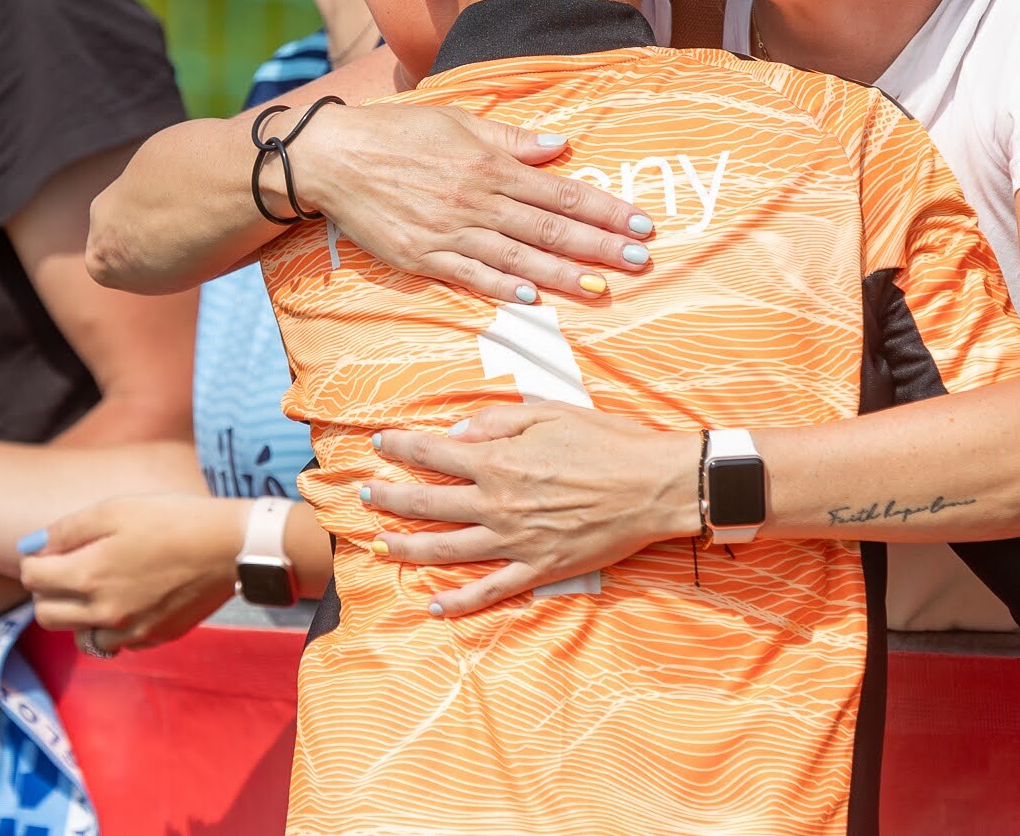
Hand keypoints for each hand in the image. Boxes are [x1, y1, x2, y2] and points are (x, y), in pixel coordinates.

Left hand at [18, 493, 247, 650]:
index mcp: (87, 574)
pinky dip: (113, 626)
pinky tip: (133, 599)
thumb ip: (67, 529)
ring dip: (79, 614)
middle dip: (49, 591)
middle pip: (45, 614)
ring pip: (78, 636)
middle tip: (72, 568)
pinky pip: (116, 642)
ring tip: (102, 587)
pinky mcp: (154, 638)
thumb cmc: (173, 519)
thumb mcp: (116, 509)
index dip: (36, 560)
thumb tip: (30, 546)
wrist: (230, 546)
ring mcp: (128, 630)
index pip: (31, 578)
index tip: (53, 549)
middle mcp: (101, 611)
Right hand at [296, 104, 656, 302]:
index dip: (605, 208)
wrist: (333, 157)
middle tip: (641, 260)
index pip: (561, 190)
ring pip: (519, 256)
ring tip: (601, 287)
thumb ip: (512, 139)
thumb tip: (560, 144)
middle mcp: (477, 200)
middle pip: (550, 227)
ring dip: (564, 273)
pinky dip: (502, 287)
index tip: (640, 222)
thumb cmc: (399, 133)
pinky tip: (532, 297)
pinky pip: (470, 275)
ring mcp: (450, 231)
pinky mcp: (423, 256)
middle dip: (600, 245)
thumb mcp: (458, 122)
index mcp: (490, 165)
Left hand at [364, 403, 700, 616]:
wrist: (656, 485)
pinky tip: (434, 606)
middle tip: (363, 494)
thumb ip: (498, 421)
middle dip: (389, 497)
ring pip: (446, 550)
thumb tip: (456, 433)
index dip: (401, 447)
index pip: (434, 453)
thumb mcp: (551, 412)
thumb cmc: (609, 441)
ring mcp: (515, 541)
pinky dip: (459, 602)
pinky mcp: (538, 569)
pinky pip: (490, 591)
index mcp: (500, 460)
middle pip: (427, 503)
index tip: (379, 444)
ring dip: (406, 548)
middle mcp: (498, 503)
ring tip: (378, 546)